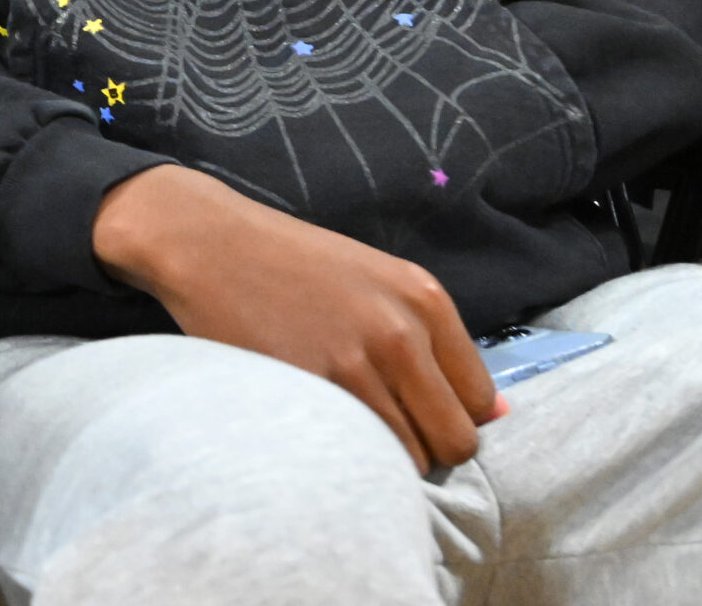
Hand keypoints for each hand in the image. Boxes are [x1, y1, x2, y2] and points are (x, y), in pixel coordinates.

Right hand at [93, 165, 502, 472]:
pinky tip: (323, 430)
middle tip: (388, 435)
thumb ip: (432, 338)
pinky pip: (357, 454)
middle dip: (430, 450)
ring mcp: (353, 363)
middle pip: (455, 439)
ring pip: (409, 458)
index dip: (452, 418)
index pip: (479, 401)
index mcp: (424, 299)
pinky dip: (348, 457)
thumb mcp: (377, 280)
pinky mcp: (308, 387)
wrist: (208, 242)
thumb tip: (493, 410)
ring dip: (386, 458)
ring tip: (351, 432)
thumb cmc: (291, 262)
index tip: (417, 415)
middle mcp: (400, 332)